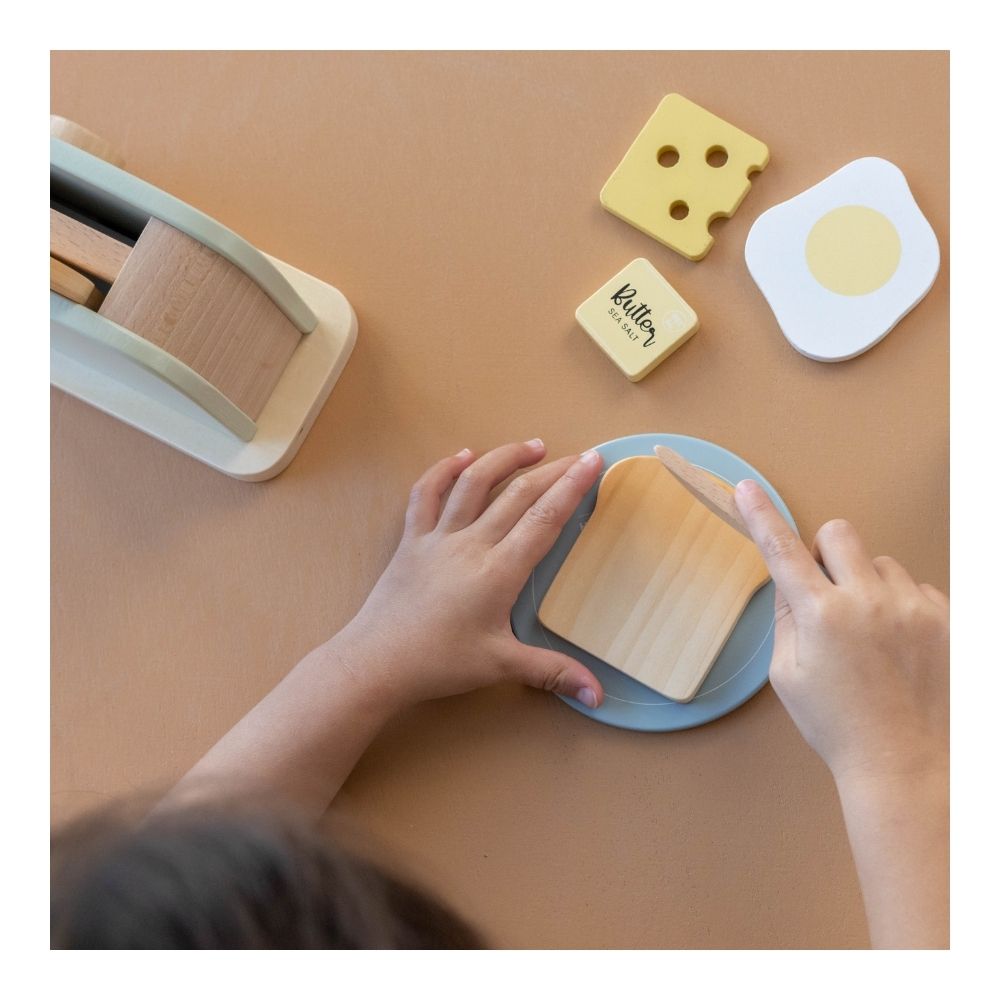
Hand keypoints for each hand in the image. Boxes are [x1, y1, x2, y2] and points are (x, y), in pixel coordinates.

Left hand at [339, 440, 605, 711]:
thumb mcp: (500, 666)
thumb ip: (552, 673)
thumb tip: (598, 696)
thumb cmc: (439, 663)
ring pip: (473, 483)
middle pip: (518, 495)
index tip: (594, 461)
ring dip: (504, 458)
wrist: (375, 662)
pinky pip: (426, 494)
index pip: (544, 519)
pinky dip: (444, 470)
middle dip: (553, 470)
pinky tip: (462, 456)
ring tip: (533, 446)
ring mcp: (437, 537)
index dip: (572, 487)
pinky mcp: (411, 539)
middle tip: (579, 455)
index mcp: (498, 571)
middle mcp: (471, 544)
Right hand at [733, 479, 948, 785]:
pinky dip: (902, 605)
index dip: (761, 516)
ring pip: (881, 563)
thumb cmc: (840, 727)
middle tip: (827, 591)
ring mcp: (914, 607)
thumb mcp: (788, 676)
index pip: (782, 550)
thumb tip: (790, 582)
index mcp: (821, 616)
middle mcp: (869, 601)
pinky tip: (900, 646)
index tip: (749, 489)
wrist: (907, 765)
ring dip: (868, 585)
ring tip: (871, 636)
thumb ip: (787, 619)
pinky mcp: (948, 618)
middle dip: (827, 552)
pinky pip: (916, 587)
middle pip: (840, 534)